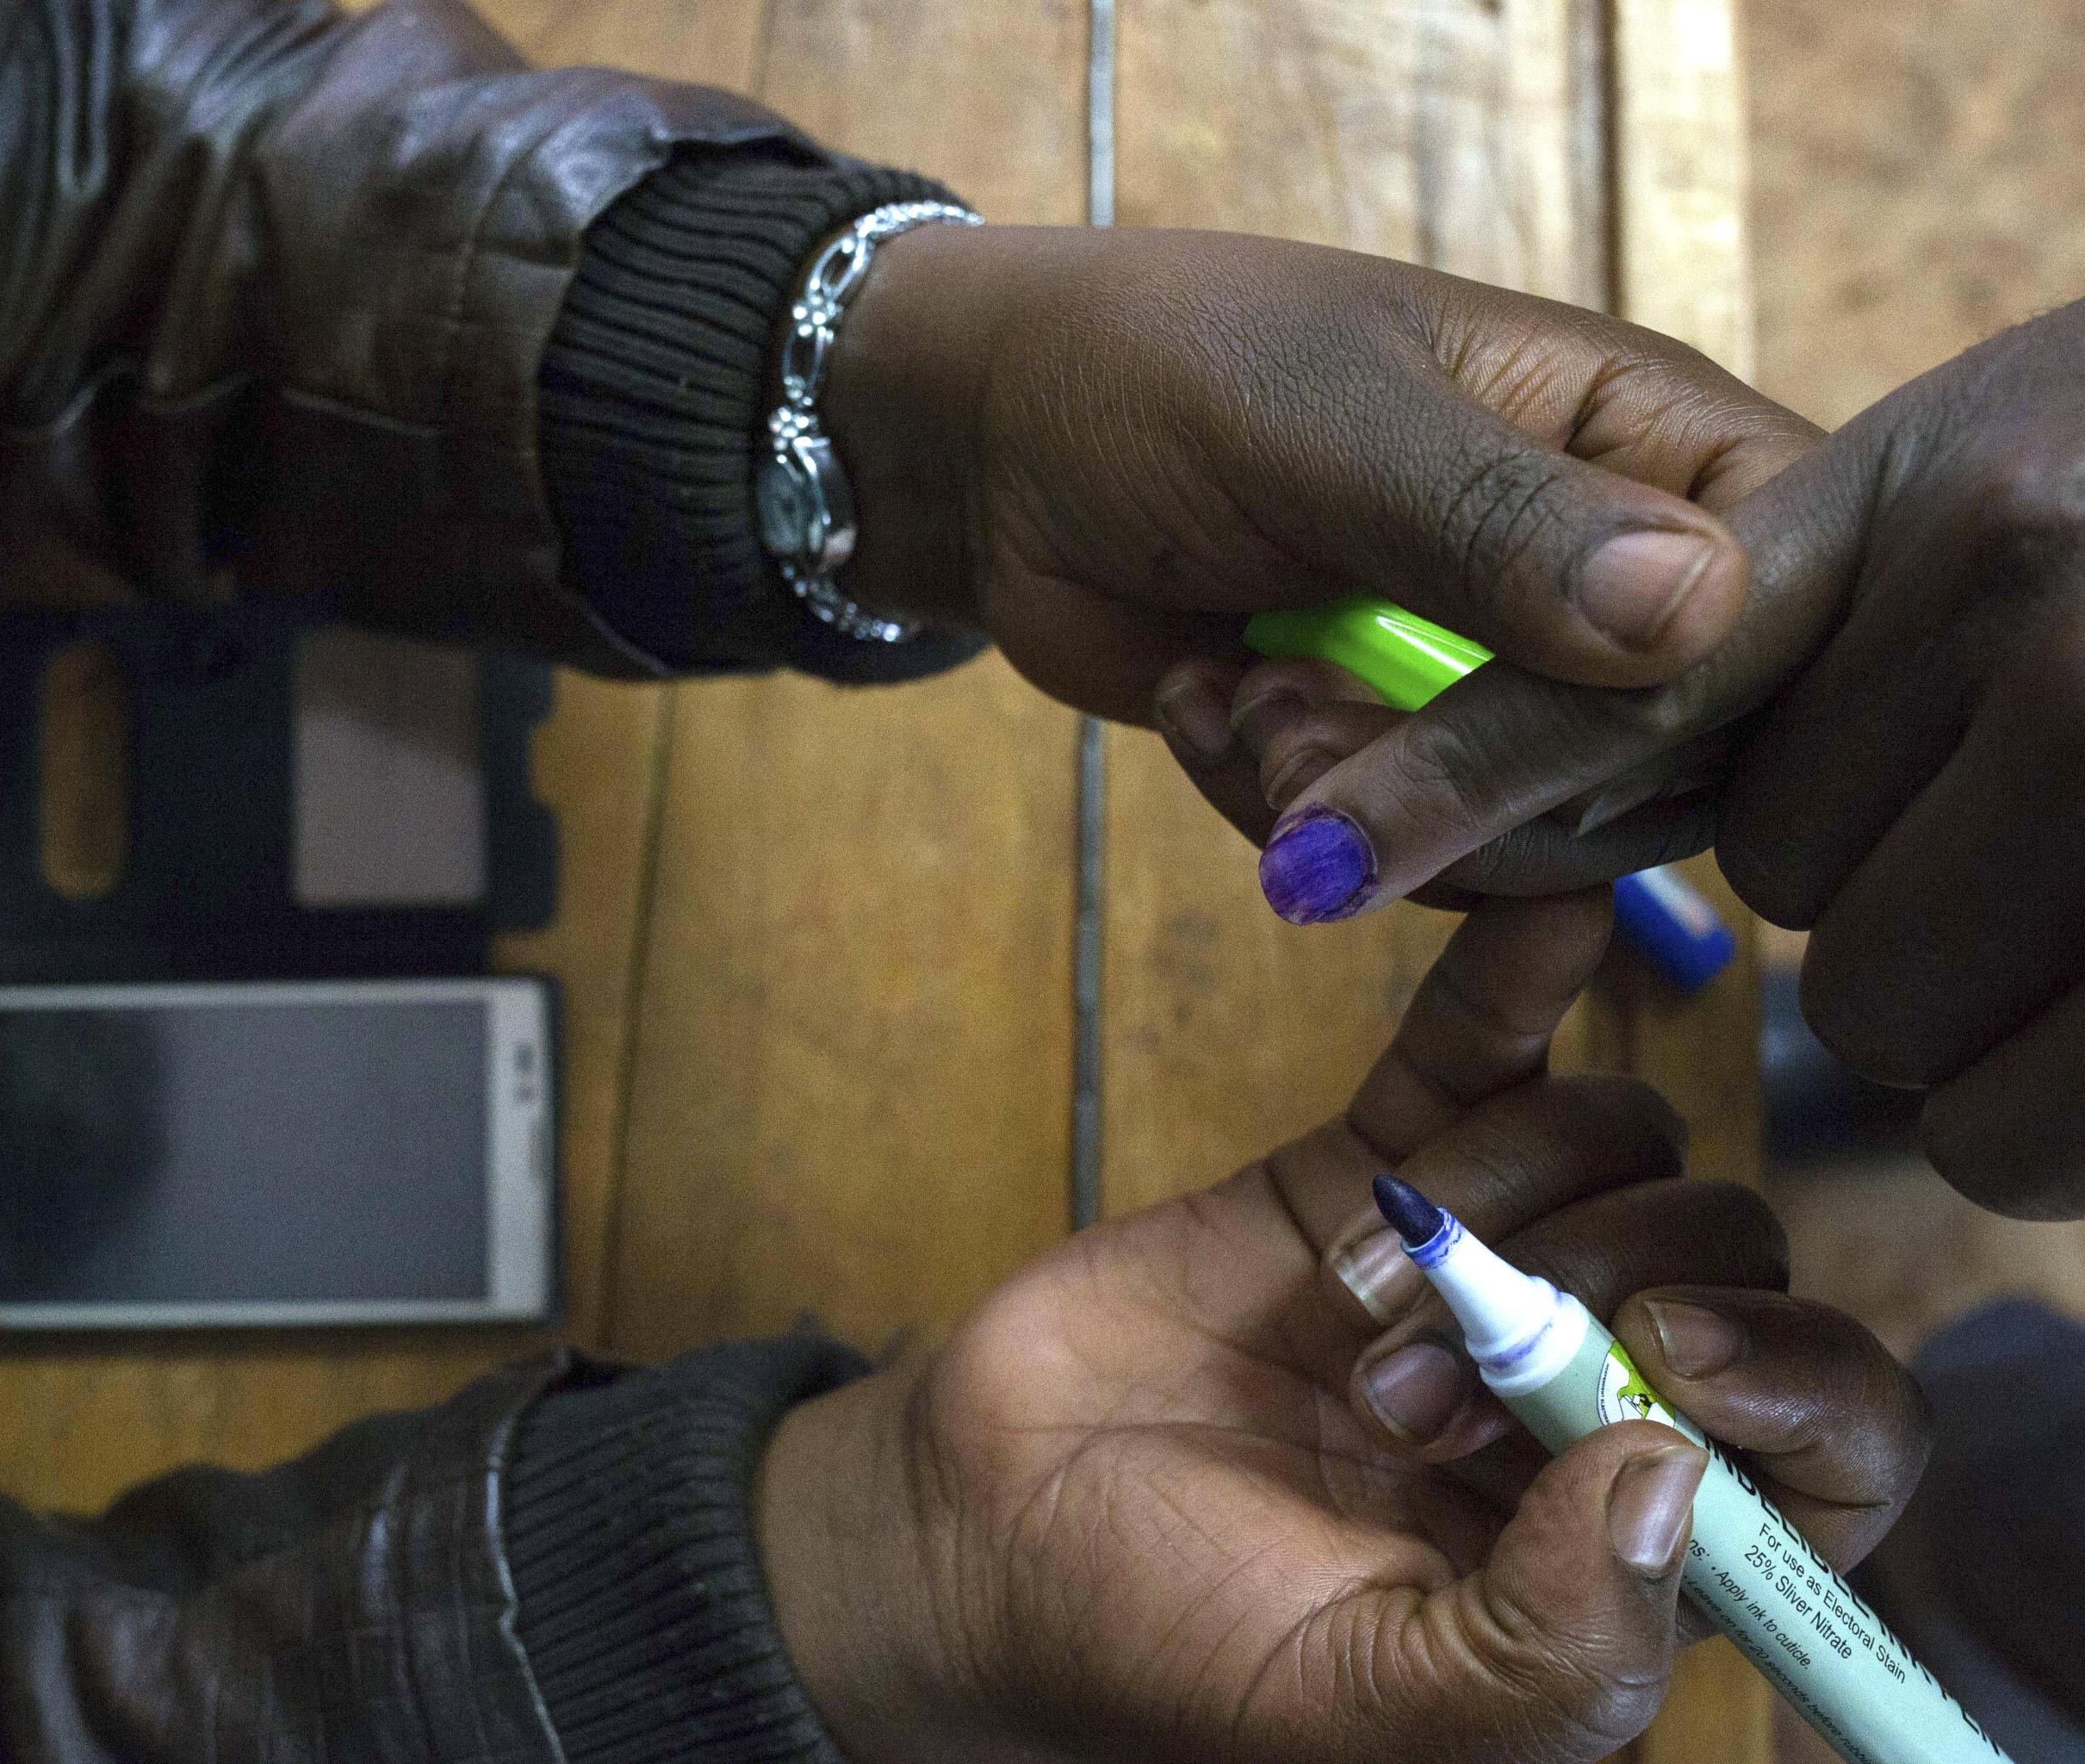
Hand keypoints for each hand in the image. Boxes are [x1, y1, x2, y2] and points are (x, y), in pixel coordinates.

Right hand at [754, 892, 1928, 1763]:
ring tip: (1346, 1311)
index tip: (1683, 1353)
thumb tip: (1677, 1467)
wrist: (977, 1532)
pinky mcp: (1357, 1169)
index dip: (1805, 1379)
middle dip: (1584, 1303)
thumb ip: (1554, 1641)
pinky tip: (1552, 914)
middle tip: (1406, 1395)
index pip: (1827, 1450)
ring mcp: (1476, 1268)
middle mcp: (1579, 1400)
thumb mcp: (1378, 1711)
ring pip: (1609, 1148)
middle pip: (1717, 1263)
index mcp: (1621, 1555)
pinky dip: (1517, 983)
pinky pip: (1472, 1054)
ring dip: (1489, 1206)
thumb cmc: (1172, 1655)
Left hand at [821, 225, 1816, 824]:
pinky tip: (1206, 704)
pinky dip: (1291, 820)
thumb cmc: (1158, 373)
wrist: (999, 453)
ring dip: (1357, 805)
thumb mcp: (1321, 422)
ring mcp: (1512, 685)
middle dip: (1464, 776)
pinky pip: (1413, 869)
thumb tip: (1704, 613)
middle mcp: (1616, 578)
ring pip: (1532, 847)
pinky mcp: (1409, 767)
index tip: (1509, 707)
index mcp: (1652, 440)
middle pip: (1668, 770)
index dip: (1677, 697)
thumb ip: (1496, 514)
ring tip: (1242, 697)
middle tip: (1297, 711)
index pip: (1786, 603)